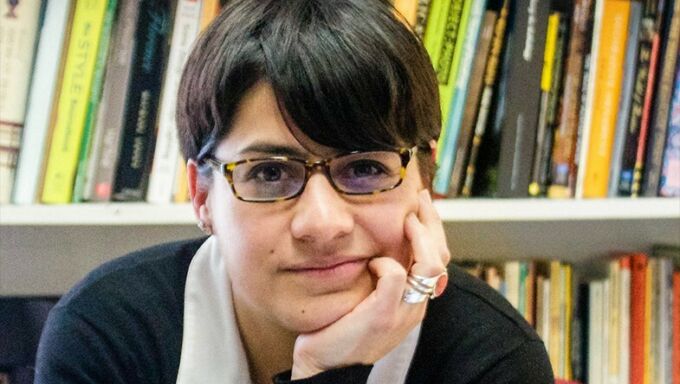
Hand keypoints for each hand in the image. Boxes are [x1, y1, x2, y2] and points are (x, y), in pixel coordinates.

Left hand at [291, 190, 449, 378]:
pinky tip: (372, 261)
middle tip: (419, 198)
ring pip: (427, 262)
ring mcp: (402, 313)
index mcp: (416, 300)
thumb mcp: (371, 299)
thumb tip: (381, 243)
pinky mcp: (381, 316)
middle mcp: (416, 306)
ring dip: (418, 234)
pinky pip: (394, 276)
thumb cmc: (343, 328)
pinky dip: (385, 262)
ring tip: (405, 219)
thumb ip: (383, 277)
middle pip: (440, 255)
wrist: (326, 368)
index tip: (421, 203)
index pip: (440, 257)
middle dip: (432, 221)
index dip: (434, 227)